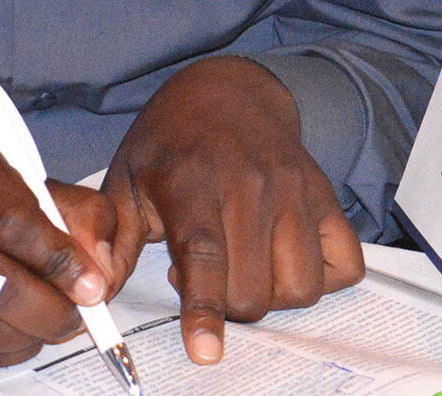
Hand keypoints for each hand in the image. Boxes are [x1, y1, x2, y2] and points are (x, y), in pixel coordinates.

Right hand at [0, 137, 121, 367]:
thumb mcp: (34, 184)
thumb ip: (82, 217)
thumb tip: (100, 274)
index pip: (13, 220)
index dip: (59, 260)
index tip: (93, 287)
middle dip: (51, 309)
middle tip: (79, 316)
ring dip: (29, 332)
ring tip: (47, 318)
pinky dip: (3, 345)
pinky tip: (14, 326)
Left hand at [104, 55, 364, 364]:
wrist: (229, 91)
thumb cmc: (172, 140)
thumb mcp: (126, 179)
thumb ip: (114, 239)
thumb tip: (97, 289)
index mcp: (196, 182)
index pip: (206, 255)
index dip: (205, 308)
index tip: (205, 350)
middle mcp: (253, 187)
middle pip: (253, 289)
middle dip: (226, 305)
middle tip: (207, 273)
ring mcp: (296, 192)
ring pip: (301, 287)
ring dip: (272, 296)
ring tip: (244, 267)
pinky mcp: (327, 198)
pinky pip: (344, 266)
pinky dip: (320, 278)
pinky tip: (284, 258)